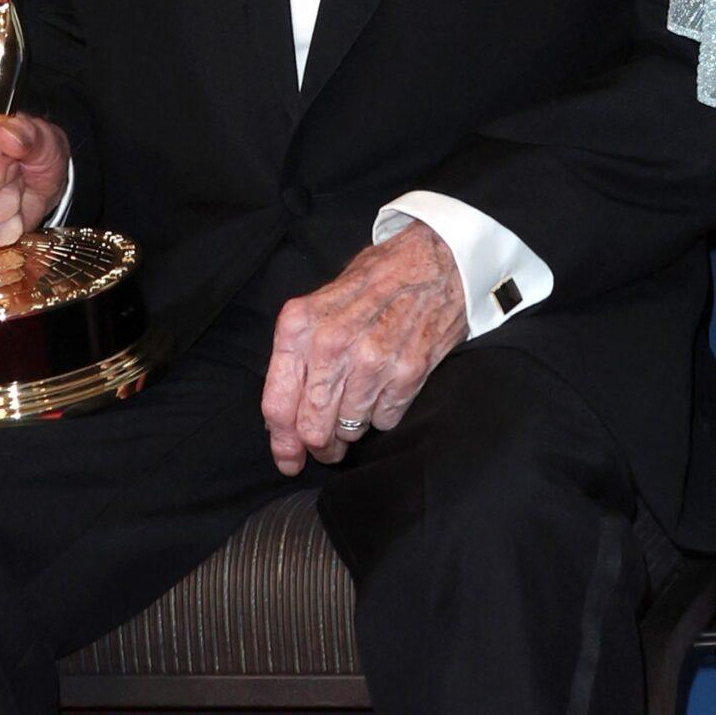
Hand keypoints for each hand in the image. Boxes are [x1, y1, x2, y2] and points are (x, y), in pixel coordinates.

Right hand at [0, 84, 70, 250]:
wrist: (36, 185)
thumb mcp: (42, 134)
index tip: (6, 145)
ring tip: (10, 190)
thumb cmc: (30, 149)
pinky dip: (3, 229)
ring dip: (4, 205)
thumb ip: (30, 132)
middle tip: (11, 168)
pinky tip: (5, 212)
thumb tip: (7, 135)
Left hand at [261, 222, 467, 475]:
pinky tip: (388, 386)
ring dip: (353, 428)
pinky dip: (384, 413)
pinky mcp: (407, 371)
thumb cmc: (378, 277)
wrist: (438, 255)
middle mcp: (331, 343)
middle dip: (319, 445)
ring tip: (362, 402)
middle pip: (312, 427)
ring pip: (349, 429)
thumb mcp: (325, 301)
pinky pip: (384, 420)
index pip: (277, 404)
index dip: (282, 443)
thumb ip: (300, 353)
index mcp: (301, 324)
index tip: (289, 459)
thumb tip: (286, 416)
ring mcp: (371, 359)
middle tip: (328, 445)